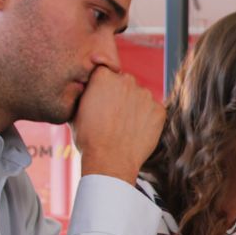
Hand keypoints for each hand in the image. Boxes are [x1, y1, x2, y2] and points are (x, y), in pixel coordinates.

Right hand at [72, 66, 164, 184]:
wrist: (110, 161)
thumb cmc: (89, 138)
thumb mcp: (76, 111)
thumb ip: (84, 94)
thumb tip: (86, 89)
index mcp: (103, 76)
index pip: (106, 73)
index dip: (104, 87)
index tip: (102, 100)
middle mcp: (126, 80)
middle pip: (125, 83)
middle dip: (121, 95)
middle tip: (114, 116)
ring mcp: (145, 95)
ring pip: (140, 97)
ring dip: (135, 107)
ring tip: (125, 126)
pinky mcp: (159, 110)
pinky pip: (153, 110)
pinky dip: (148, 119)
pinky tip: (137, 132)